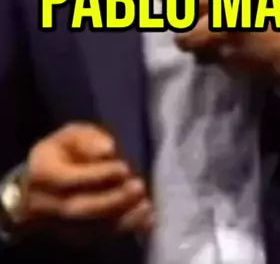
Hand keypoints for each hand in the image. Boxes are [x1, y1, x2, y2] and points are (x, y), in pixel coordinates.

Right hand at [16, 123, 153, 239]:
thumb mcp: (70, 136)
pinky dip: (125, 228)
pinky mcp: (76, 237)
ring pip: (91, 228)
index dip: (96, 175)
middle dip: (111, 201)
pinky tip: (146, 218)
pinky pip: (100, 237)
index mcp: (42, 173)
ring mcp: (60, 225)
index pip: (67, 180)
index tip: (124, 167)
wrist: (41, 189)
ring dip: (122, 218)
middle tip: (138, 187)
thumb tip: (108, 150)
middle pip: (78, 209)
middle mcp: (47, 204)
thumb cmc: (62, 154)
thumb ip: (88, 139)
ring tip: (146, 204)